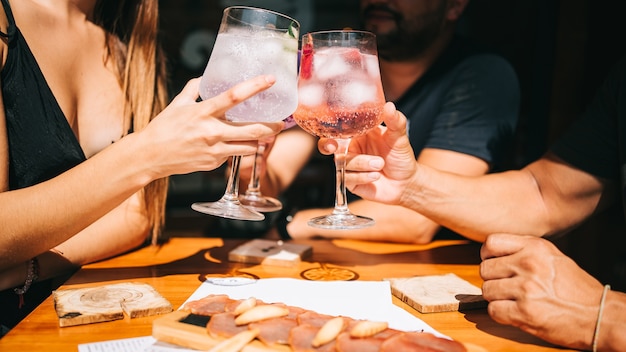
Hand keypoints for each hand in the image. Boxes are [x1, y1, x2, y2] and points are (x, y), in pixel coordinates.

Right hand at [137, 76, 283, 177]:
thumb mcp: (177, 104)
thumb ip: (193, 89)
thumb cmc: (163, 128)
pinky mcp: (213, 164)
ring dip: (257, 141)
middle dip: (271, 127)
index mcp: (203, 112)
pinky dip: (236, 149)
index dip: (255, 87)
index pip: (234, 96)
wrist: (150, 156)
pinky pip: (232, 156)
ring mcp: (214, 150)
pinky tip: (232, 145)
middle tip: (280, 123)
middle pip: (252, 130)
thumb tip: (205, 78)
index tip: (270, 79)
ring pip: (248, 147)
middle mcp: (212, 132)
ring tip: (262, 135)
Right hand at [317, 102, 416, 204]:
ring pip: (343, 162)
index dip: (330, 128)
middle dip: (326, 145)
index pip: (339, 128)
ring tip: (380, 164)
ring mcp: (349, 165)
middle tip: (333, 147)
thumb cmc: (400, 157)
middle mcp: (350, 148)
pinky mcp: (350, 181)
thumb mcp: (399, 137)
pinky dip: (363, 176)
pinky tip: (375, 176)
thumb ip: (395, 121)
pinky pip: (348, 178)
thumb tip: (389, 106)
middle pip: (328, 145)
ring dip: (362, 163)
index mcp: (358, 134)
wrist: (406, 182)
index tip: (333, 128)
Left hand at [480, 233, 603, 349]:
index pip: (490, 243)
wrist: (599, 314)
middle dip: (493, 280)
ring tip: (514, 300)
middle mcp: (529, 264)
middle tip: (508, 287)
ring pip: (487, 291)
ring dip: (496, 298)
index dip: (488, 256)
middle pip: (485, 269)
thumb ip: (524, 249)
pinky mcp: (525, 313)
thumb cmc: (575, 287)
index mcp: (535, 247)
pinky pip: (493, 310)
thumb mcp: (552, 256)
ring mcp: (526, 289)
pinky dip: (500, 314)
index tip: (496, 265)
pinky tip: (515, 312)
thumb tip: (492, 251)